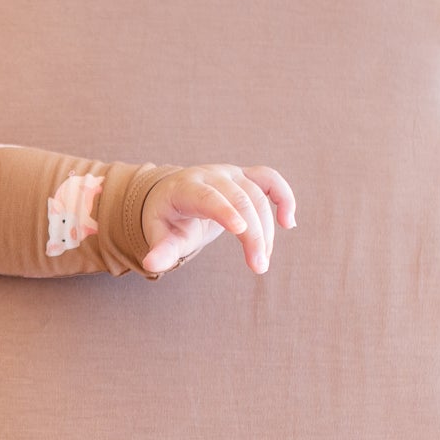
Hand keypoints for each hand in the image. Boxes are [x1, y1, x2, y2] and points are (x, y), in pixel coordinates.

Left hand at [140, 164, 295, 274]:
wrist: (174, 196)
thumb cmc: (167, 218)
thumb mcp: (160, 234)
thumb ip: (160, 250)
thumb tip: (151, 265)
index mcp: (186, 188)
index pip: (207, 196)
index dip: (225, 211)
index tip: (241, 231)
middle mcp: (211, 175)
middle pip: (240, 199)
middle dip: (253, 234)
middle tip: (259, 266)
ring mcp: (231, 173)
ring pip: (258, 196)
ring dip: (267, 229)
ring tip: (262, 260)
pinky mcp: (246, 176)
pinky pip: (271, 180)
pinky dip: (284, 198)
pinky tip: (288, 223)